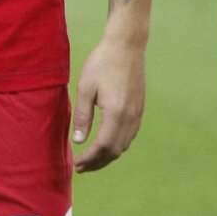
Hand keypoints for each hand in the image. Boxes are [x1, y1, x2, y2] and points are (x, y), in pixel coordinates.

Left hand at [71, 35, 145, 171]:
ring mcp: (138, 115)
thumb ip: (82, 116)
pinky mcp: (139, 110)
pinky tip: (105, 144)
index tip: (77, 165)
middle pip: (115, 151)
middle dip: (98, 162)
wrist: (126, 47)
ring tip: (90, 159)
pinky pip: (129, 136)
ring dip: (107, 156)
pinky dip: (116, 145)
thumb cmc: (101, 64)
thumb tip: (78, 141)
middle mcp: (131, 118)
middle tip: (81, 168)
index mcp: (116, 114)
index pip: (103, 146)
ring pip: (123, 145)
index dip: (90, 159)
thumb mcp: (85, 88)